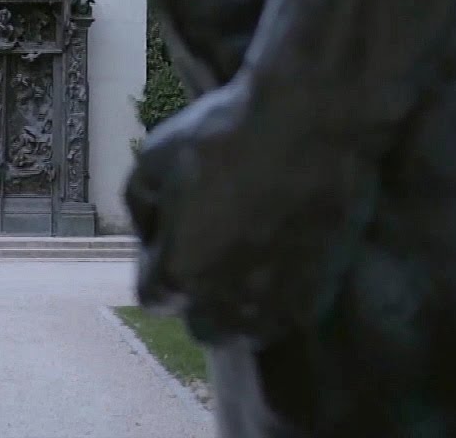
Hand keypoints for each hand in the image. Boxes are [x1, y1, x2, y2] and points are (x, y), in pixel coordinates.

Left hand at [125, 75, 381, 344]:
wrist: (311, 125)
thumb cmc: (226, 136)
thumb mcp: (153, 158)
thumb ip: (141, 206)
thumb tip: (152, 232)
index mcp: (179, 272)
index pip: (153, 295)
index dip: (159, 263)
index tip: (174, 237)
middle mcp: (224, 303)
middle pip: (199, 322)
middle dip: (197, 291)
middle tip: (210, 247)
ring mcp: (273, 305)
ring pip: (244, 330)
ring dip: (237, 303)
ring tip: (245, 257)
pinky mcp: (313, 297)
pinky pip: (283, 317)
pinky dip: (276, 297)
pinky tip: (278, 256)